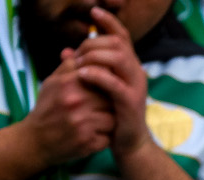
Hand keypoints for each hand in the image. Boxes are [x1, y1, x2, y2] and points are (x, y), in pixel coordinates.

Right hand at [20, 53, 112, 166]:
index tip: (102, 91)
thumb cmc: (46, 109)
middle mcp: (76, 102)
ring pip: (113, 118)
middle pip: (110, 98)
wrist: (35, 141)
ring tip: (96, 122)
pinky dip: (104, 138)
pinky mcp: (88, 142)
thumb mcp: (52, 84)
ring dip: (108, 122)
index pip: (102, 77)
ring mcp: (82, 123)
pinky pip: (109, 137)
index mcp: (68, 84)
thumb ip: (67, 68)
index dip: (105, 85)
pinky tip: (93, 136)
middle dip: (108, 104)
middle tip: (100, 110)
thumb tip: (78, 50)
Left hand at [70, 8, 151, 159]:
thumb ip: (84, 69)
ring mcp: (135, 87)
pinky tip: (83, 75)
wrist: (127, 143)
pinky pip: (113, 82)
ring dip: (95, 57)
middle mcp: (136, 74)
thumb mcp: (97, 88)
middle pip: (119, 44)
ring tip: (79, 65)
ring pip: (119, 58)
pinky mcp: (130, 102)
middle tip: (77, 55)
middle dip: (93, 44)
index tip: (94, 12)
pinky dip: (97, 75)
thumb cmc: (112, 115)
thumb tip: (66, 52)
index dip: (109, 22)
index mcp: (128, 67)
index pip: (122, 37)